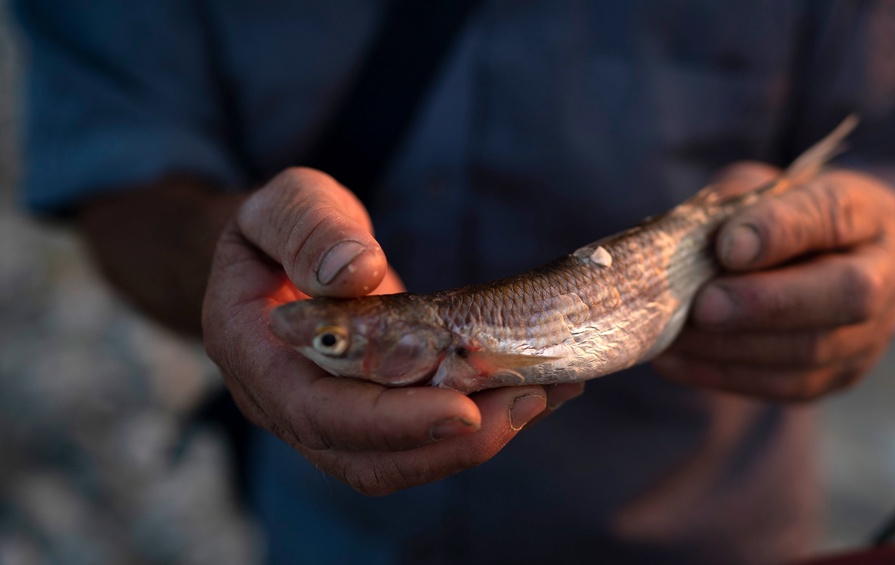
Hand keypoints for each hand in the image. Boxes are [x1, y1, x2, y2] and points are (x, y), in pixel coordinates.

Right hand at [202, 167, 580, 494]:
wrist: (280, 256)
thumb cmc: (281, 226)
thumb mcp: (286, 204)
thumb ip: (309, 229)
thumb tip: (354, 271)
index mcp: (256, 356)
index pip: (317, 415)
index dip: (390, 422)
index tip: (461, 409)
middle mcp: (292, 404)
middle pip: (368, 459)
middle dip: (449, 444)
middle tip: (528, 402)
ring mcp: (337, 415)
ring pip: (404, 459)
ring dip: (477, 439)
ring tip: (547, 394)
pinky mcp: (379, 410)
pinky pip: (425, 435)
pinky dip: (483, 418)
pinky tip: (537, 386)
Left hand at [653, 162, 894, 401]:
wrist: (819, 260)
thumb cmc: (779, 216)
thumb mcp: (757, 189)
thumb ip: (733, 204)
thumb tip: (691, 242)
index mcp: (867, 210)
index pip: (833, 214)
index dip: (780, 231)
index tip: (728, 246)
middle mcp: (886, 271)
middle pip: (846, 294)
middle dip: (768, 303)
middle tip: (704, 306)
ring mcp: (871, 332)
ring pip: (812, 351)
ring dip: (733, 347)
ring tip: (673, 336)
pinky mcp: (839, 376)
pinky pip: (785, 385)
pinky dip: (722, 374)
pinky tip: (676, 360)